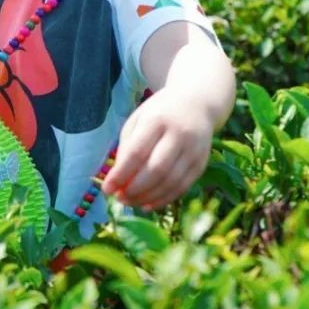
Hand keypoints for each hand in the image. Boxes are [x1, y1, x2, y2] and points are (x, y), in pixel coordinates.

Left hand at [101, 87, 213, 209]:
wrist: (197, 104)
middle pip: (156, 170)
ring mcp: (194, 150)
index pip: (137, 152)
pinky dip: (163, 199)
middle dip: (134, 189)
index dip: (121, 174)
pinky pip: (182, 187)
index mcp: (157, 120)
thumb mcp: (138, 120)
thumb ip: (127, 147)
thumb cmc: (160, 113)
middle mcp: (179, 134)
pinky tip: (148, 204)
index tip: (107, 188)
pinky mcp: (201, 163)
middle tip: (119, 198)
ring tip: (131, 202)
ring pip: (170, 182)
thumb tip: (118, 180)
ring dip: (148, 197)